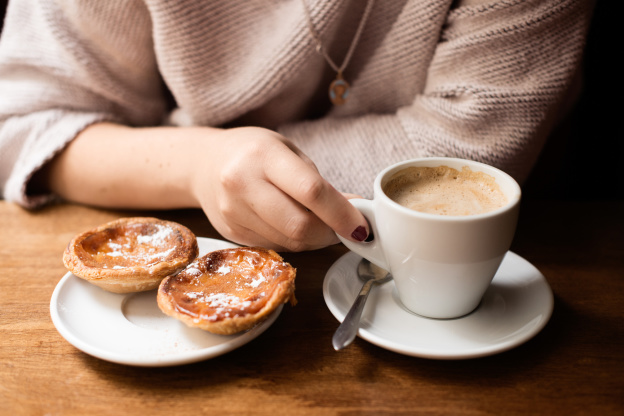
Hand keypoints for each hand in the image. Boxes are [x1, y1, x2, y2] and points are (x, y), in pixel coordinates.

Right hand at [190, 127, 367, 250]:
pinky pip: (275, 246)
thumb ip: (319, 182)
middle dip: (330, 233)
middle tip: (344, 229)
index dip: (342, 214)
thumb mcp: (287, 152)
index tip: (361, 226)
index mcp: (263, 156)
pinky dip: (294, 242)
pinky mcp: (231, 234)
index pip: (311, 191)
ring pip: (289, 242)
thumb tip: (355, 210)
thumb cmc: (252, 151)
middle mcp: (243, 184)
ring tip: (323, 226)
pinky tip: (296, 227)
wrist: (203, 164)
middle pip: (299, 225)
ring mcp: (233, 212)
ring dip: (315, 241)